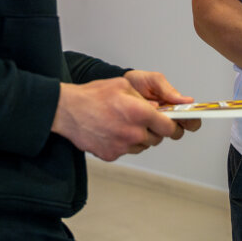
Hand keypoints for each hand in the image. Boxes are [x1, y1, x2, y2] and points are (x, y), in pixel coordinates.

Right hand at [52, 77, 187, 160]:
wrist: (67, 111)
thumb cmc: (93, 95)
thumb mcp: (124, 85)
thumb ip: (144, 98)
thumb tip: (159, 109)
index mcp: (140, 113)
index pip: (169, 128)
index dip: (174, 127)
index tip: (174, 126)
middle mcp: (134, 133)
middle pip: (157, 139)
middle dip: (155, 130)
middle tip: (145, 120)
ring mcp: (122, 147)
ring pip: (143, 146)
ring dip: (140, 137)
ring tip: (125, 123)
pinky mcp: (111, 155)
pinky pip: (127, 151)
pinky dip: (124, 143)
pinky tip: (114, 131)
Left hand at [124, 70, 201, 135]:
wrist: (118, 84)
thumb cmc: (138, 81)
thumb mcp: (154, 80)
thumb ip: (170, 90)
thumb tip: (188, 100)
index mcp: (174, 106)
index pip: (191, 119)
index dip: (192, 121)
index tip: (186, 118)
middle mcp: (166, 117)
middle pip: (178, 131)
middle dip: (172, 126)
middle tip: (162, 116)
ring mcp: (154, 125)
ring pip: (162, 136)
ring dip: (156, 127)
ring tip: (146, 114)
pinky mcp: (142, 131)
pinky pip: (146, 138)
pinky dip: (143, 131)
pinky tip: (137, 119)